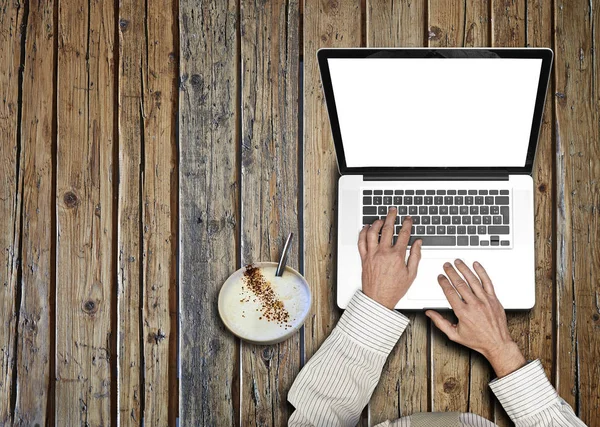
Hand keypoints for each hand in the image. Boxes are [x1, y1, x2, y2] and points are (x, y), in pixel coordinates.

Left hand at [357, 208, 421, 308]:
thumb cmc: (394, 289)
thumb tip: (418, 243)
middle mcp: (383, 253)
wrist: (378, 299)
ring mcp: (372, 254)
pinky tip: (366, 228)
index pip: (403, 234)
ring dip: (377, 223)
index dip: (407, 224)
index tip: (408, 219)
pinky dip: (363, 232)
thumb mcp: (411, 274)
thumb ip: (415, 256)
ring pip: (372, 232)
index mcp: (397, 256)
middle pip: (387, 229)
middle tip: (393, 211)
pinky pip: (361, 242)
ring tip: (381, 218)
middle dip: (391, 217)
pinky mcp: (364, 258)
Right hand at [426, 260, 525, 377]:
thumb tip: (429, 313)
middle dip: (451, 272)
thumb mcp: (454, 335)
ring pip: (473, 280)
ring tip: (458, 262)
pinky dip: (482, 272)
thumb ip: (440, 323)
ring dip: (464, 269)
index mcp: (463, 313)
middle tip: (446, 266)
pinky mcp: (494, 299)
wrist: (497, 344)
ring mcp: (485, 301)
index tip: (440, 277)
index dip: (443, 282)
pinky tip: (476, 265)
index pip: (450, 292)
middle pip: (460, 284)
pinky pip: (487, 282)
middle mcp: (474, 305)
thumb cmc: (477, 341)